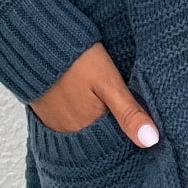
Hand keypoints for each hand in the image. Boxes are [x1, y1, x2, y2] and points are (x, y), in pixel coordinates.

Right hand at [29, 43, 160, 146]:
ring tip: (107, 104)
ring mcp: (55, 125)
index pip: (115, 146)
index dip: (130, 135)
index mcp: (88, 131)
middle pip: (99, 139)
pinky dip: (81, 116)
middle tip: (124, 108)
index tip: (143, 125)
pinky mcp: (45, 113)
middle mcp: (69, 134)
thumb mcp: (109, 83)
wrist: (36, 41)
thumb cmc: (76, 60)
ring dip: (97, 123)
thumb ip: (129, 113)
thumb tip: (151, 140)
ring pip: (85, 131)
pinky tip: (88, 101)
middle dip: (114, 130)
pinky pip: (69, 122)